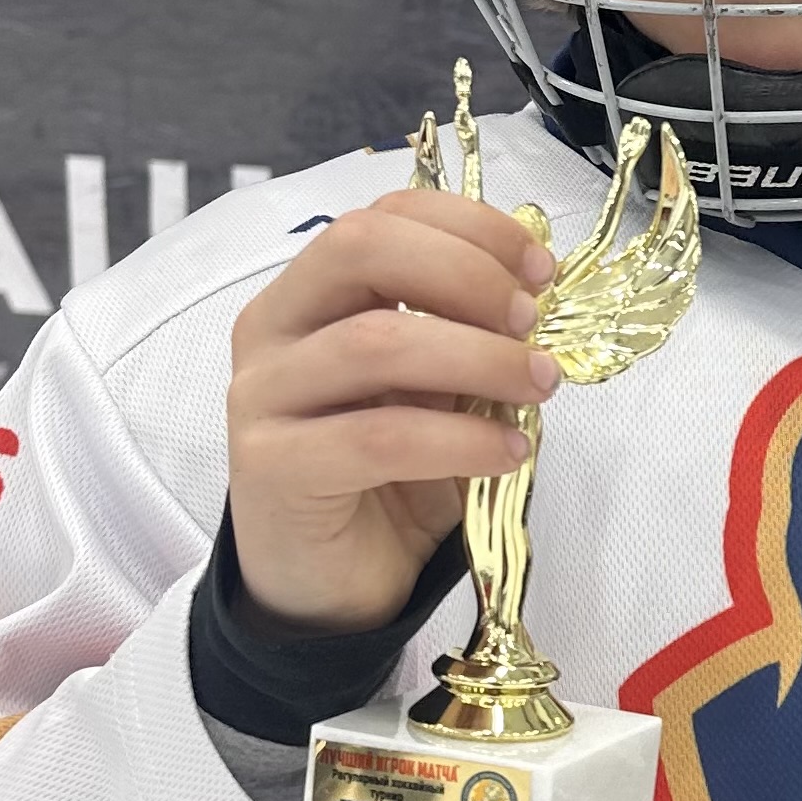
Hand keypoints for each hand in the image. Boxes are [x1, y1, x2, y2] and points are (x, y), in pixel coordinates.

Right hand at [226, 189, 559, 632]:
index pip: (381, 216)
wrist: (327, 584)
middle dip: (466, 274)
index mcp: (311, 293)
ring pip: (375, 343)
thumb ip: (465, 339)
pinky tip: (506, 451)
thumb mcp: (437, 392)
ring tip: (538, 386)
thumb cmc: (386, 478)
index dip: (468, 227)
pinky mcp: (272, 466)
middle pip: (361, 248)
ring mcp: (262, 395)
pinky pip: (379, 437)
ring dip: (478, 358)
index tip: (538, 269)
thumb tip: (536, 295)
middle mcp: (273, 329)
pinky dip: (459, 439)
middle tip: (532, 321)